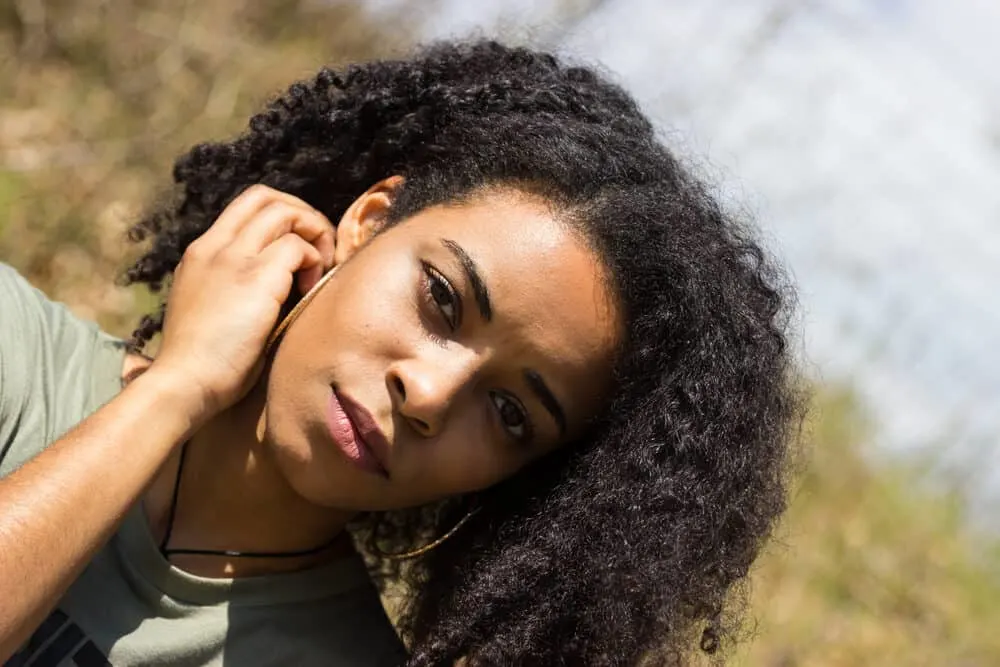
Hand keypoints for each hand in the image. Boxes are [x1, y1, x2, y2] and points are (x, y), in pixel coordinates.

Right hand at [151, 185, 334, 416]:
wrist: (185, 383)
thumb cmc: (203, 364)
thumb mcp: (212, 310)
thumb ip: (236, 287)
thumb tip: (282, 282)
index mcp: (202, 254)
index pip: (244, 208)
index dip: (280, 216)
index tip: (298, 246)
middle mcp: (215, 247)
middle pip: (265, 196)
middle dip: (302, 213)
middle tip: (320, 248)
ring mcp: (233, 258)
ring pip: (284, 212)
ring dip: (314, 233)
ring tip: (321, 267)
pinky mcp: (256, 278)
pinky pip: (297, 247)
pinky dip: (314, 263)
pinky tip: (310, 290)